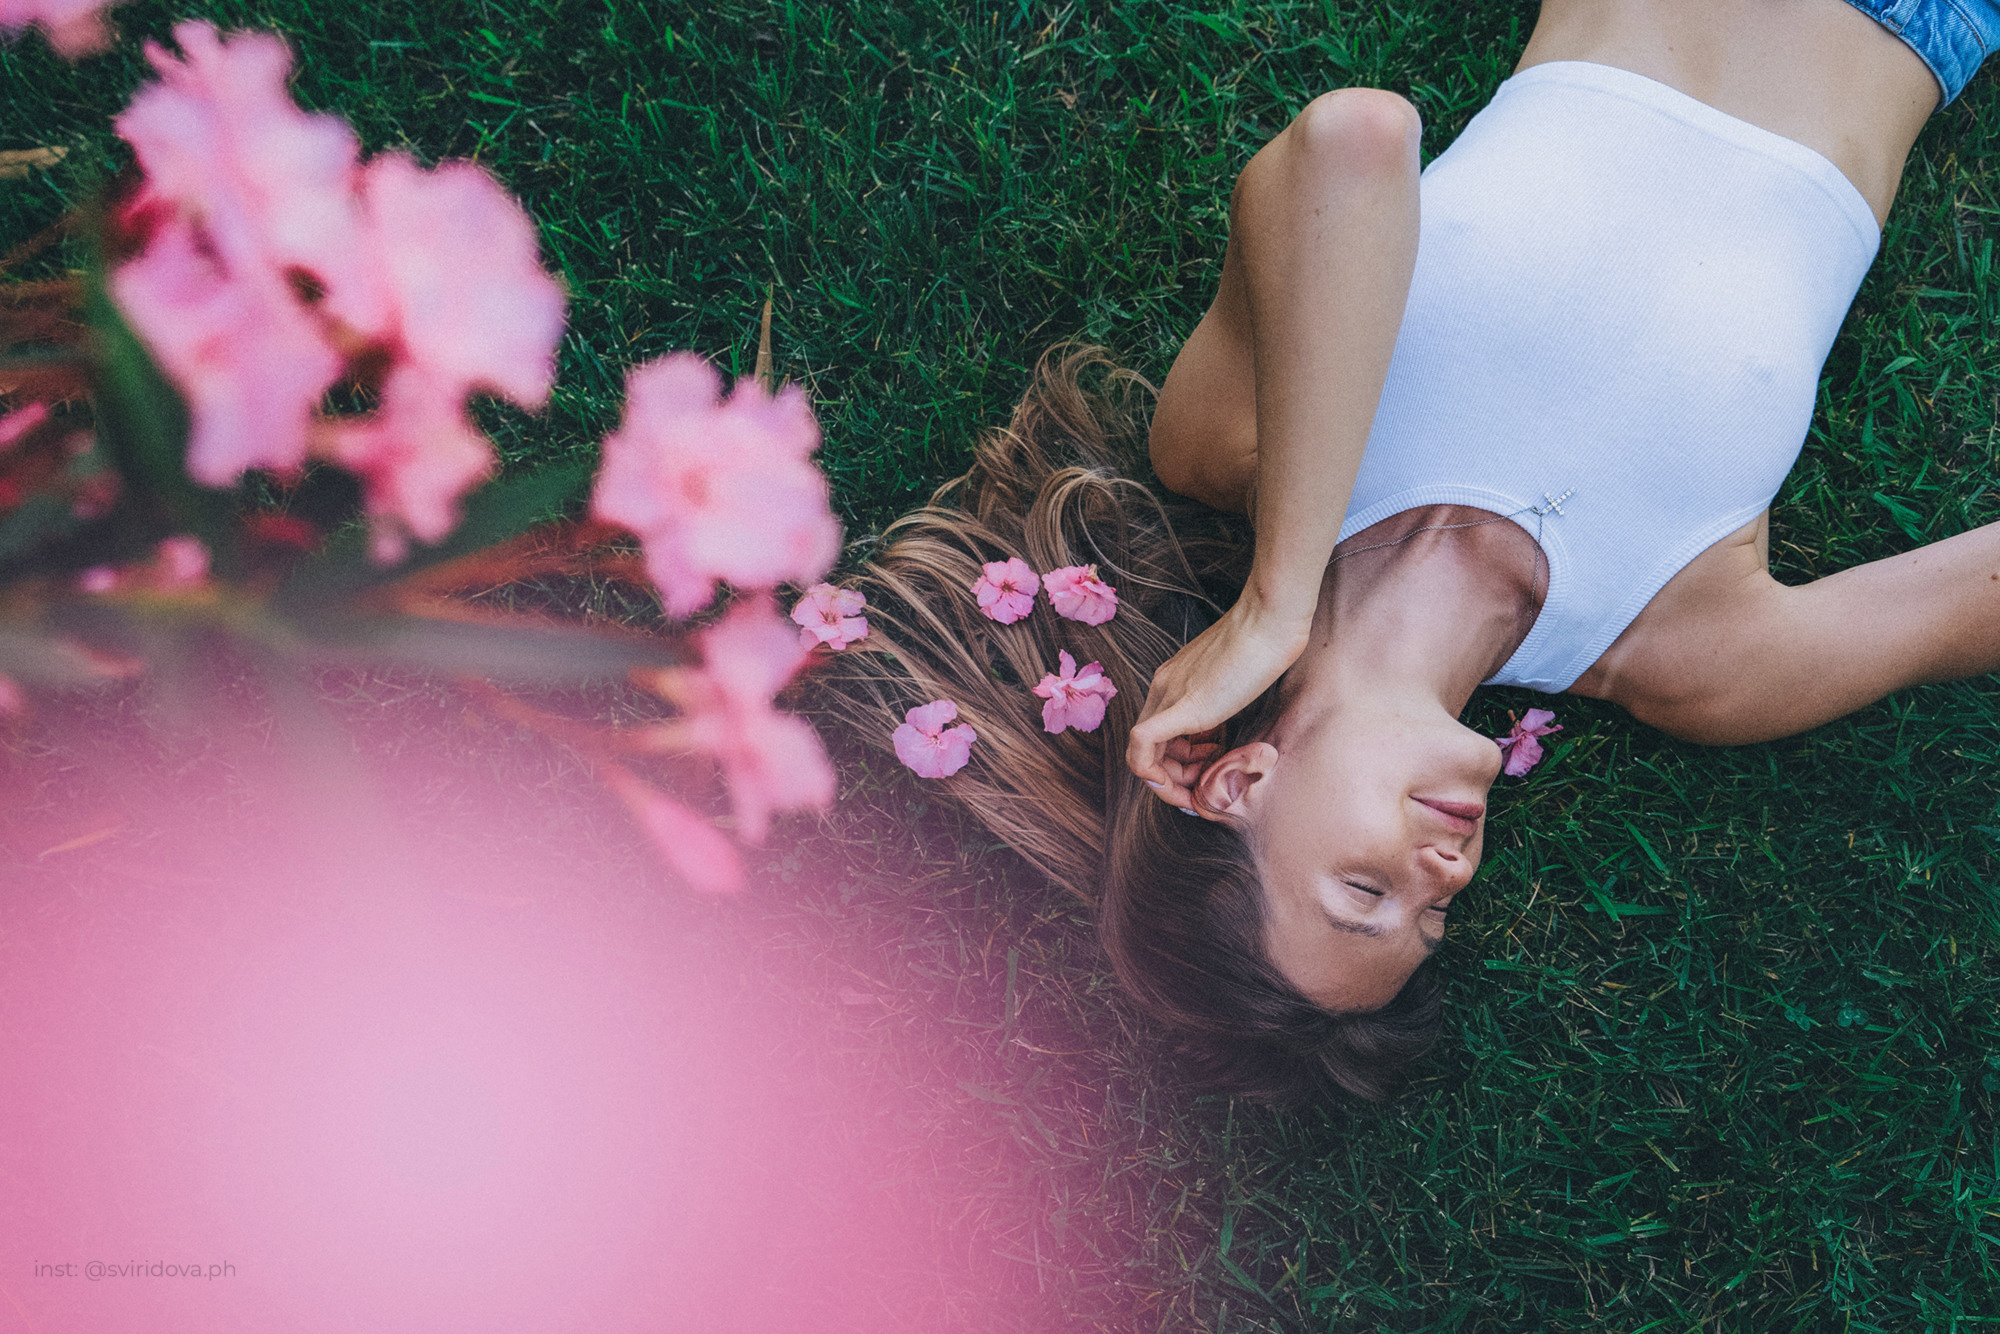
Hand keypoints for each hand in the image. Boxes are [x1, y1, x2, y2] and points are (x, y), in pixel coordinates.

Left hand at [1125, 593, 1311, 810]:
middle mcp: (1163, 687)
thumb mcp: (1231, 682)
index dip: (1175, 765)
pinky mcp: (1183, 706)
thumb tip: (1221, 737)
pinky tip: (1183, 786)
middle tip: (1204, 790)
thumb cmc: (1263, 646)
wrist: (1271, 621)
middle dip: (1172, 779)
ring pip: (1143, 752)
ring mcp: (1169, 694)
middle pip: (1146, 747)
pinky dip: (1151, 773)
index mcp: (1172, 681)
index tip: (1206, 774)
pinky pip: (1142, 743)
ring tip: (1205, 786)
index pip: (1155, 733)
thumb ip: (1219, 705)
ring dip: (1170, 782)